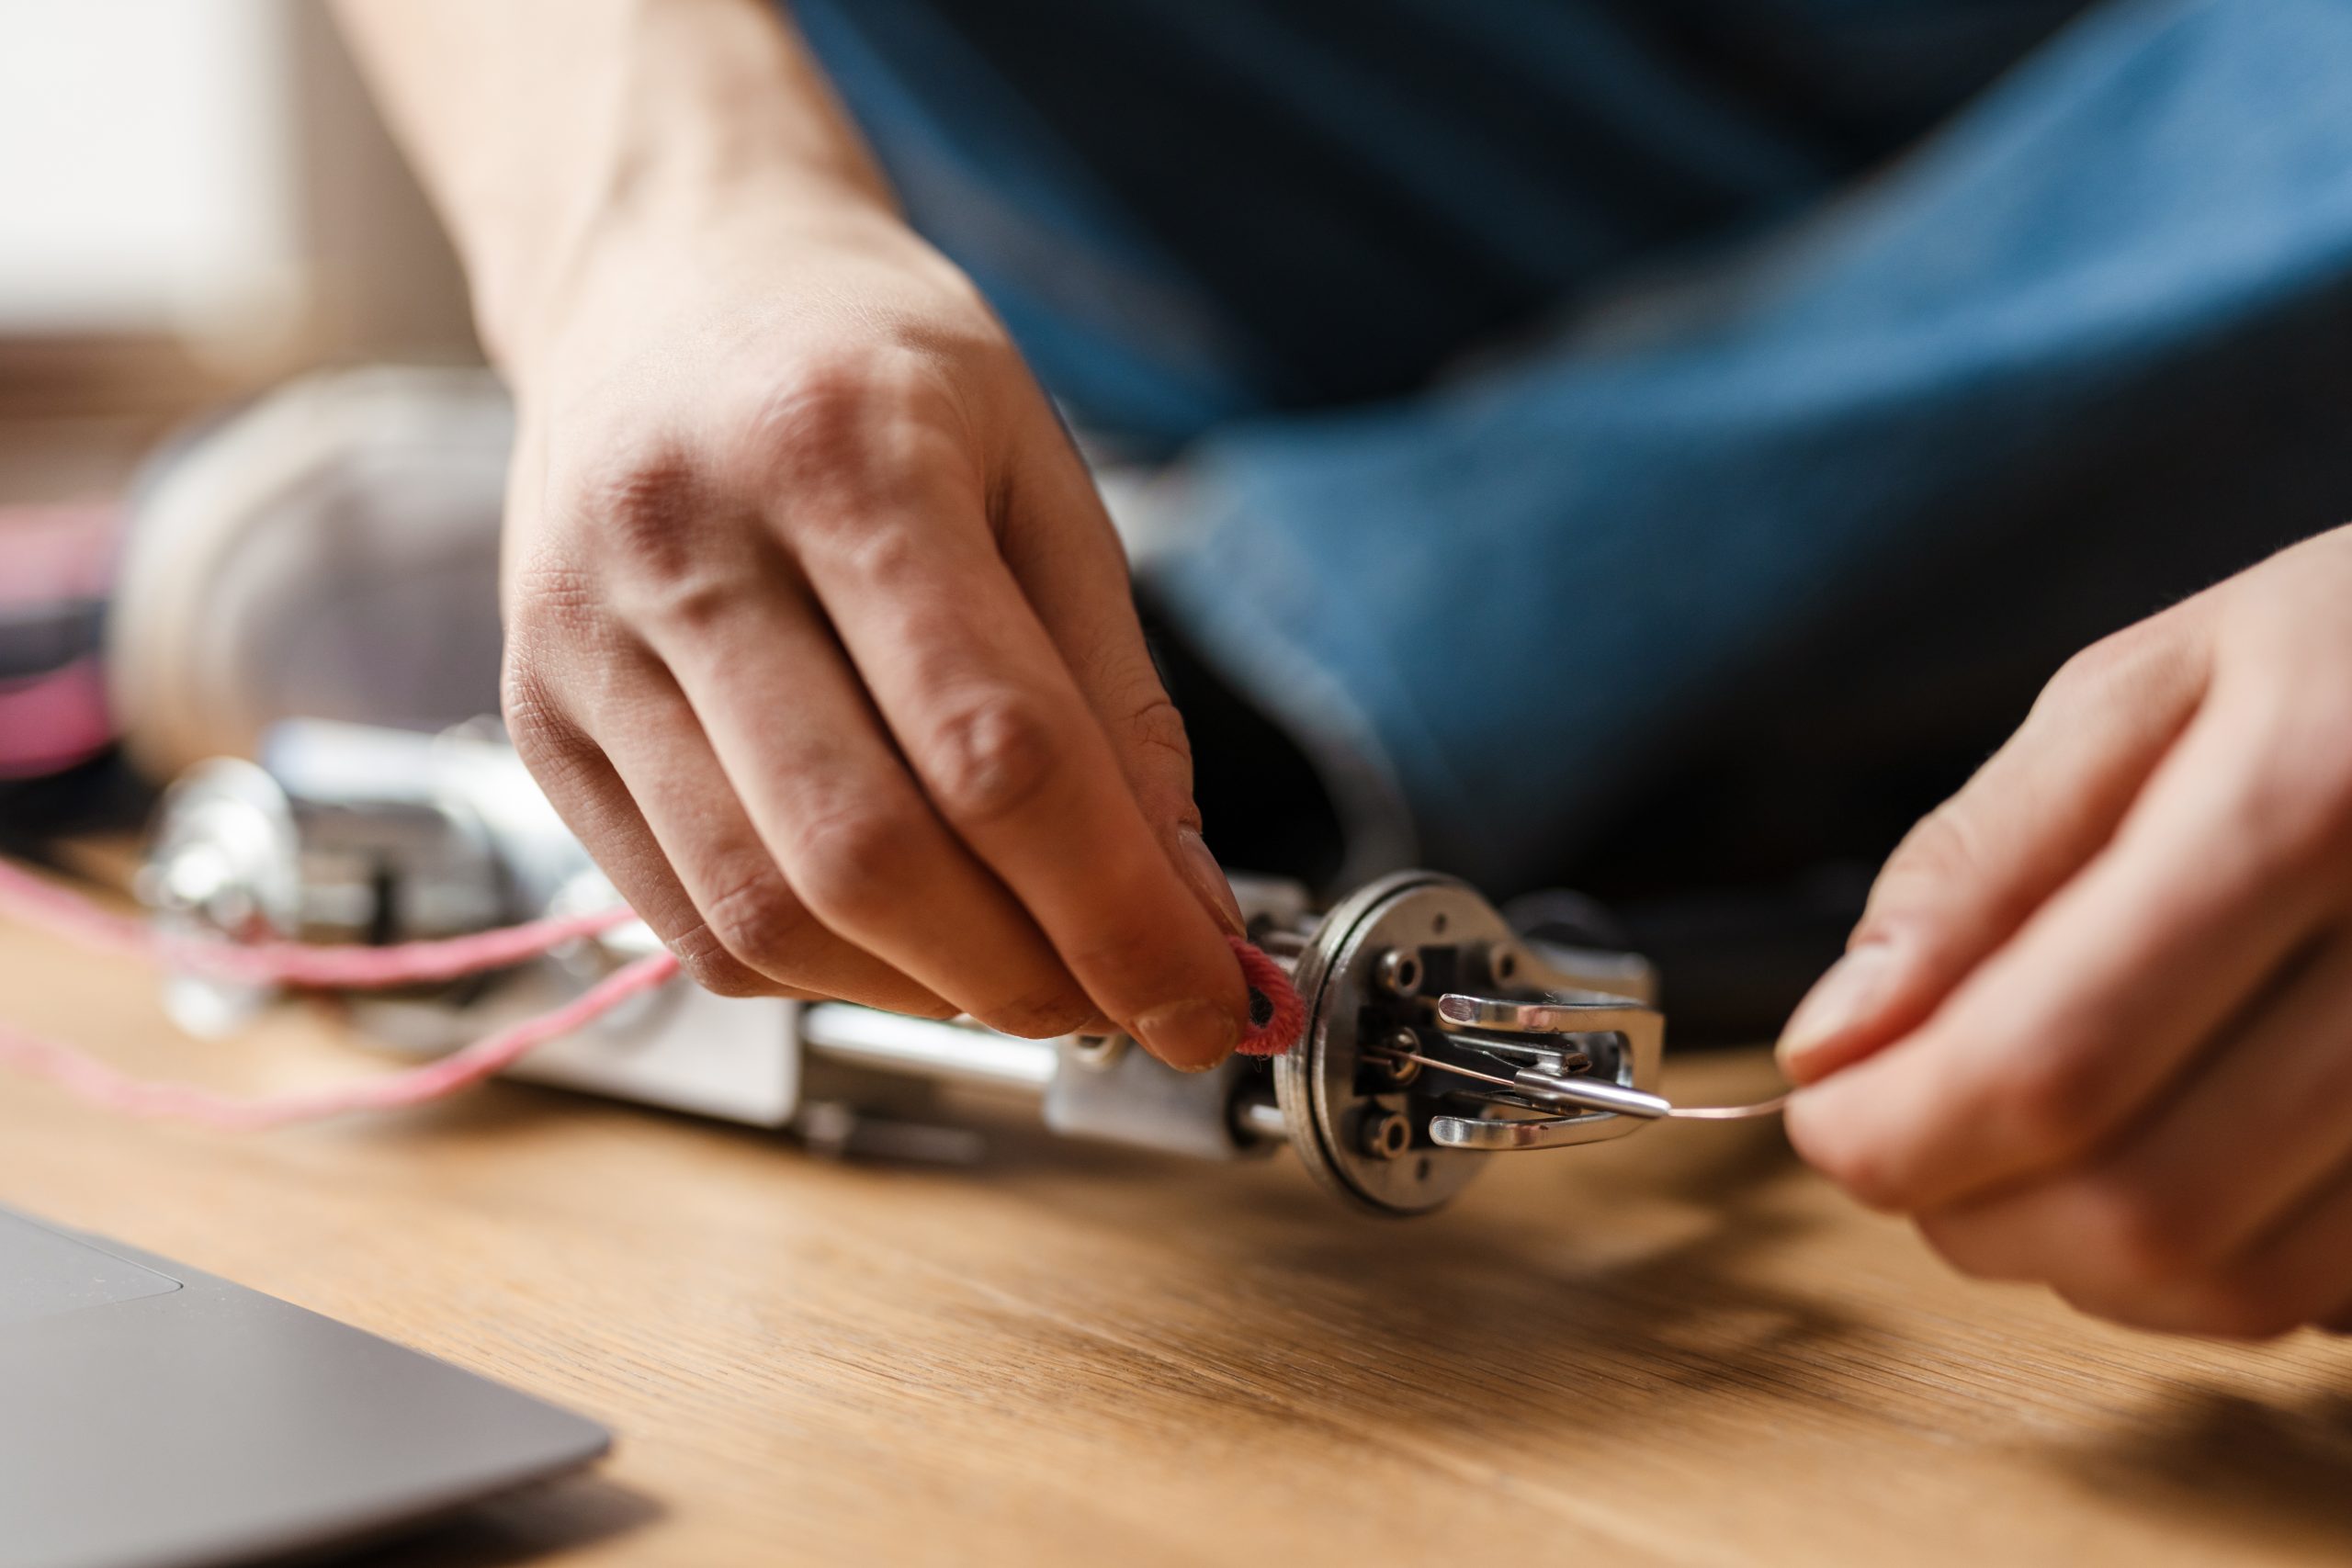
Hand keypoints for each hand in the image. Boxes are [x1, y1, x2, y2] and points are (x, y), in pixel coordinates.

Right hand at [496, 194, 1250, 1067]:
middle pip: (867, 857)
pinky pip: (688, 922)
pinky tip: (898, 933)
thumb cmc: (871, 366)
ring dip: (927, 991)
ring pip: (764, 917)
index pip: (998, 751)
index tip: (1210, 998)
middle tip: (1126, 997)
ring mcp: (588, 647)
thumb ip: (1114, 698)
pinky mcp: (542, 724)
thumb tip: (1180, 905)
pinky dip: (821, 970)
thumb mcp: (1038, 477)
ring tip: (1021, 963)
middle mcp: (687, 551)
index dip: (1119, 911)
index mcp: (844, 456)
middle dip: (1030, 974)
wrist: (665, 280)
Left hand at [1777, 523, 2351, 1336]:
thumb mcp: (2143, 691)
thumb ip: (1978, 865)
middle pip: (2145, 1202)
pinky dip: (2205, 1264)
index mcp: (2310, 803)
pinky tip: (2164, 1156)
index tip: (1823, 1116)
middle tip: (1901, 1142)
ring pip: (2240, 1282)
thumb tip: (1837, 1041)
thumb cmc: (2345, 660)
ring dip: (2074, 1258)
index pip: (2055, 1060)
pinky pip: (2330, 1289)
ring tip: (2018, 1151)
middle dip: (1966, 1209)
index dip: (1899, 1131)